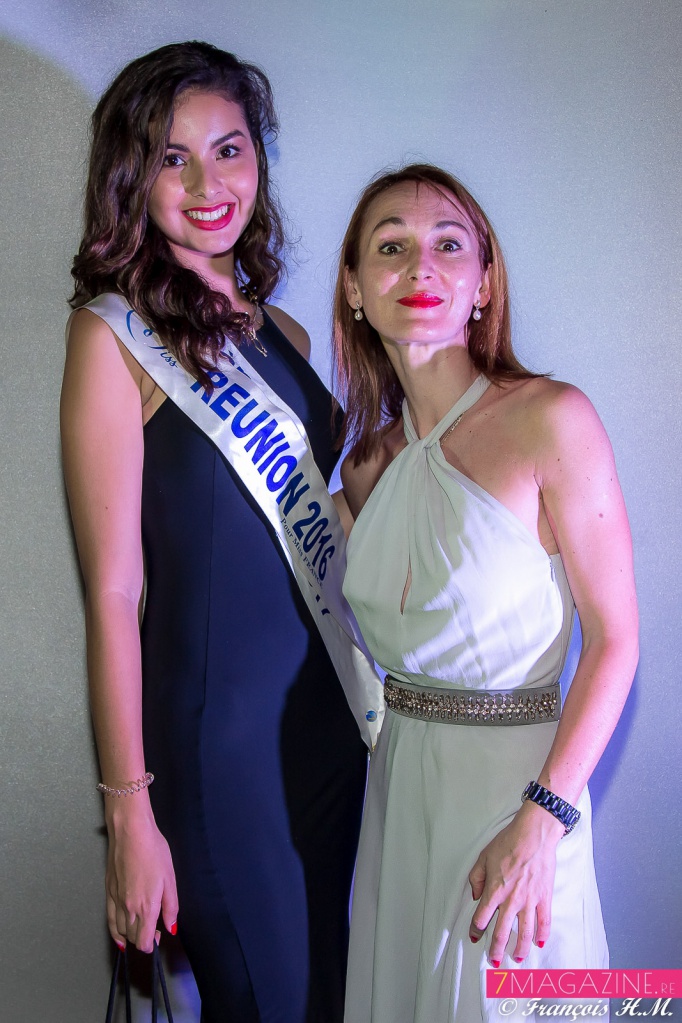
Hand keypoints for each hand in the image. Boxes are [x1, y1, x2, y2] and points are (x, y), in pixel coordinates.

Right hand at [105, 800, 178, 952]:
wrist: (130, 832)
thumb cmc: (154, 852)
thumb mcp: (170, 878)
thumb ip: (170, 906)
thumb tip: (171, 928)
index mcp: (146, 907)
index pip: (144, 942)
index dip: (152, 944)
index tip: (160, 934)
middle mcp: (128, 909)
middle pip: (133, 938)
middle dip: (144, 939)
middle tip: (155, 928)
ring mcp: (116, 901)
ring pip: (121, 932)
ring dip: (131, 935)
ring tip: (142, 927)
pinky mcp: (108, 892)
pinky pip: (110, 921)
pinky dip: (115, 932)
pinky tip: (120, 935)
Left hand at [468, 800, 562, 963]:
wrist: (533, 834)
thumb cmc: (507, 842)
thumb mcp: (483, 857)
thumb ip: (476, 878)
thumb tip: (475, 896)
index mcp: (494, 890)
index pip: (481, 917)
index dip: (476, 929)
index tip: (474, 936)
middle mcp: (511, 900)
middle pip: (502, 932)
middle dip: (496, 949)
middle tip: (494, 961)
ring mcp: (529, 901)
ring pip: (525, 933)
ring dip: (520, 948)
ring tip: (517, 958)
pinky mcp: (544, 898)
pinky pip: (544, 921)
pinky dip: (543, 935)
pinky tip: (539, 943)